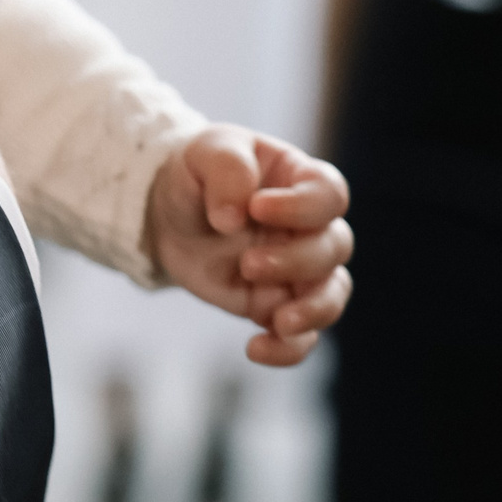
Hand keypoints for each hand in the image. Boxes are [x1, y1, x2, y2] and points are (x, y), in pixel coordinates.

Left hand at [145, 125, 352, 365]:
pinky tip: (255, 349)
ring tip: (277, 321)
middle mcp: (308, 227)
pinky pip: (302, 337)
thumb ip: (226, 170)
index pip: (329, 195)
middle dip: (297, 261)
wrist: (167, 213)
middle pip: (334, 248)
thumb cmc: (198, 173)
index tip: (258, 208)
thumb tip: (234, 217)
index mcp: (300, 180)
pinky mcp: (276, 305)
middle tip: (248, 264)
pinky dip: (288, 349)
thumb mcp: (205, 152)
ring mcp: (297, 270)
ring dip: (312, 311)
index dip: (304, 207)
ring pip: (332, 295)